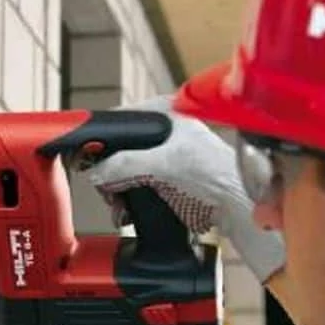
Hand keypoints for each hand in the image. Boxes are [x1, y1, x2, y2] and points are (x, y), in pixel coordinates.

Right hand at [85, 94, 285, 282]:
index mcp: (166, 113)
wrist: (236, 207)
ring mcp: (164, 158)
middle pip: (119, 148)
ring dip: (115, 190)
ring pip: (124, 170)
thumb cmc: (218, 174)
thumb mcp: (165, 163)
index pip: (122, 118)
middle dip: (108, 171)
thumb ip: (126, 164)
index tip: (87, 152)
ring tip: (116, 204)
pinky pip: (135, 187)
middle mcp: (164, 133)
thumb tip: (96, 170)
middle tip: (103, 186)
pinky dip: (126, 200)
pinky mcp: (165, 181)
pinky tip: (125, 211)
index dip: (103, 135)